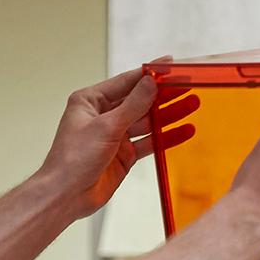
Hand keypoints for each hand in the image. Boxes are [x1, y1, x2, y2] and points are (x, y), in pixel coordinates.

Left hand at [36, 66, 199, 220]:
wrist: (66, 194)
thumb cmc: (74, 158)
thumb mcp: (106, 126)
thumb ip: (133, 105)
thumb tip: (151, 83)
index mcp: (91, 101)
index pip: (126, 82)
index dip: (150, 73)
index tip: (170, 65)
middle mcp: (103, 116)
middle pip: (140, 101)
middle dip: (164, 95)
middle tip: (188, 86)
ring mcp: (115, 136)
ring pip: (148, 122)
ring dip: (169, 115)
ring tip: (192, 104)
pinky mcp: (124, 155)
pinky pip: (149, 142)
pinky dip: (166, 138)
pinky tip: (184, 131)